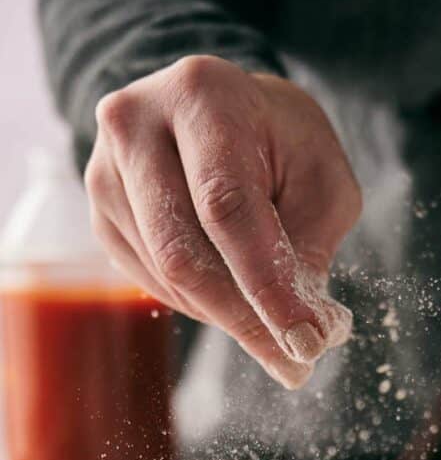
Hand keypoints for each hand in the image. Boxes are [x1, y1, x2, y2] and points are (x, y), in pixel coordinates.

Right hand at [85, 56, 360, 387]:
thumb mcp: (321, 177)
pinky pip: (152, 281)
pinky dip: (202, 304)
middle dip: (246, 319)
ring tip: (276, 327)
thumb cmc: (279, 140)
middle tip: (294, 363)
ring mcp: (106, 172)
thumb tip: (308, 332)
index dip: (266, 284)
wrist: (217, 110)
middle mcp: (136, 126)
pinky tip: (235, 296)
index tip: (305, 342)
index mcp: (201, 96)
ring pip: (167, 276)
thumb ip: (313, 245)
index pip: (227, 207)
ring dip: (228, 316)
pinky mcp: (100, 215)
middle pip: (184, 252)